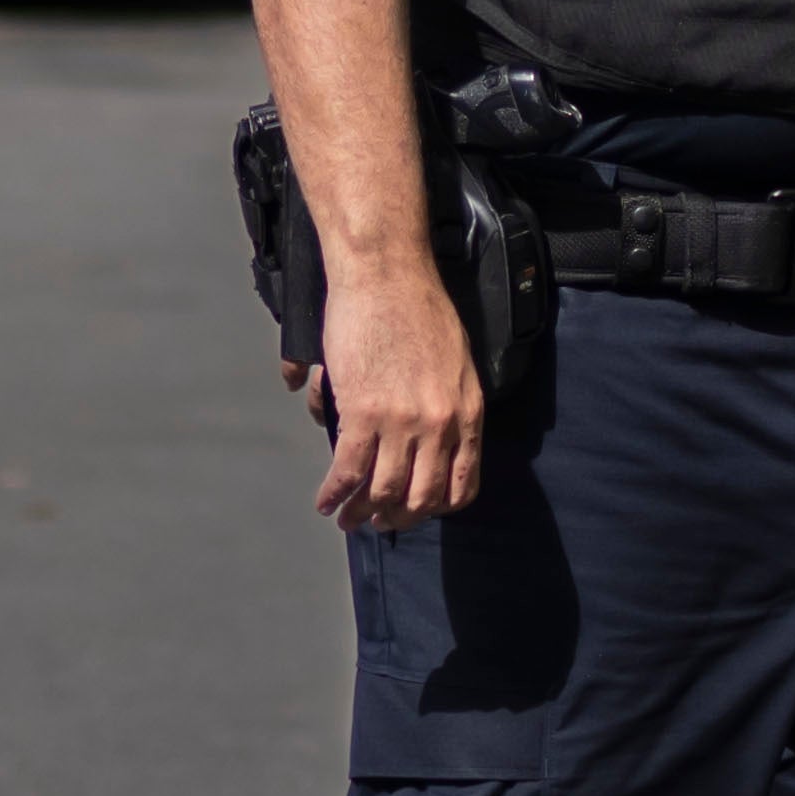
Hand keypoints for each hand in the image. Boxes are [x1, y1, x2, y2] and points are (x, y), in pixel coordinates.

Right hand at [311, 256, 484, 533]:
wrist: (387, 273)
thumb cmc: (417, 306)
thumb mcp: (454, 361)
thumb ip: (444, 402)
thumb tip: (418, 432)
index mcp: (468, 413)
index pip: (462, 485)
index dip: (436, 508)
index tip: (416, 510)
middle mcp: (441, 424)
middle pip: (422, 497)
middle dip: (397, 518)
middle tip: (378, 522)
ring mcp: (403, 421)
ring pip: (383, 491)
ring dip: (361, 514)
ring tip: (346, 519)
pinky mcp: (364, 412)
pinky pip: (349, 470)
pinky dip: (335, 493)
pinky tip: (326, 501)